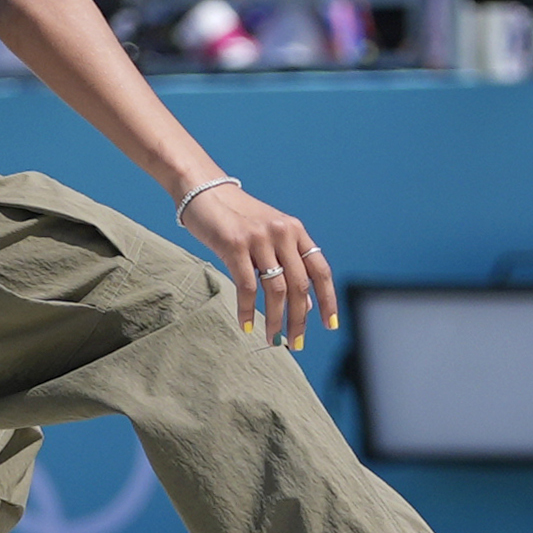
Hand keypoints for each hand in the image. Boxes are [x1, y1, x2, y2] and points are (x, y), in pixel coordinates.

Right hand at [177, 182, 336, 348]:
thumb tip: (305, 305)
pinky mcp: (235, 244)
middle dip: (299, 319)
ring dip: (276, 319)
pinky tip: (247, 325)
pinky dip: (248, 310)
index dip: (328, 299)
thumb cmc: (237, 219)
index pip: (320, 270)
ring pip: (276, 289)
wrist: (203, 190)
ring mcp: (259, 238)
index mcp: (295, 231)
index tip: (329, 325)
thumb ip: (287, 265)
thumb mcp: (268, 238)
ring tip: (273, 338)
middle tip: (296, 342)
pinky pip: (247, 286)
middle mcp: (282, 233)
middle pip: (300, 285)